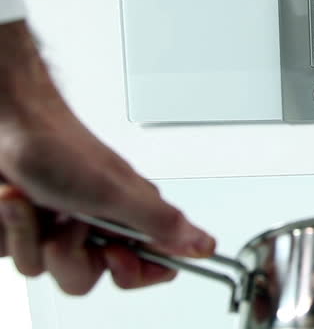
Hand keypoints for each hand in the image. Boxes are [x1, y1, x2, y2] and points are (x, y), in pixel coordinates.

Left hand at [0, 21, 214, 294]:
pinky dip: (6, 228)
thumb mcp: (117, 193)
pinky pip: (11, 253)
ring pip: (41, 267)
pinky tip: (12, 202)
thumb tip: (205, 244)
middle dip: (66, 255)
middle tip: (70, 223)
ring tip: (30, 203)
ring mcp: (56, 227)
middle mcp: (96, 225)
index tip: (117, 255)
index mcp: (130, 217)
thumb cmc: (61, 149)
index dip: (134, 272)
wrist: (8, 126)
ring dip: (27, 234)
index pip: (153, 265)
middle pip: (85, 277)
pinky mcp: (24, 228)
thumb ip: (162, 224)